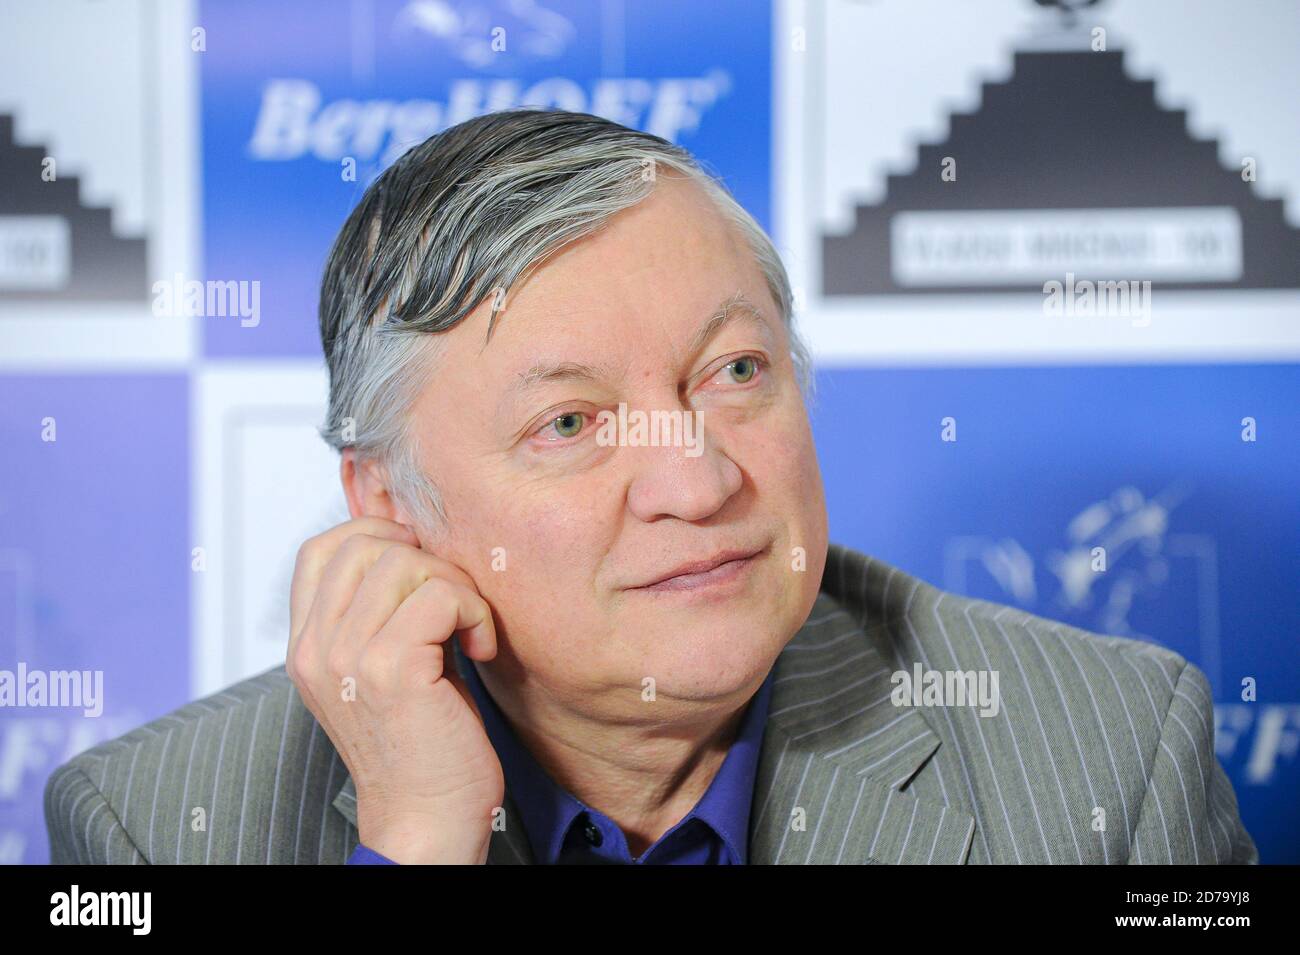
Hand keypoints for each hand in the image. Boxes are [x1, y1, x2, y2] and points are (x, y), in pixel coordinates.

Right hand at [286, 516, 503, 863]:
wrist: (426, 821)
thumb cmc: (420, 747)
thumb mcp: (379, 671)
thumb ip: (375, 615)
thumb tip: (412, 547)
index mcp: (307, 646)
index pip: (320, 548)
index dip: (379, 536)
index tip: (424, 572)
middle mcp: (315, 649)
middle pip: (366, 543)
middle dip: (427, 561)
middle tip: (454, 607)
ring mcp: (347, 658)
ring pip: (406, 562)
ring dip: (457, 589)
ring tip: (468, 633)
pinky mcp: (391, 669)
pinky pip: (440, 595)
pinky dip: (474, 613)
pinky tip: (479, 649)